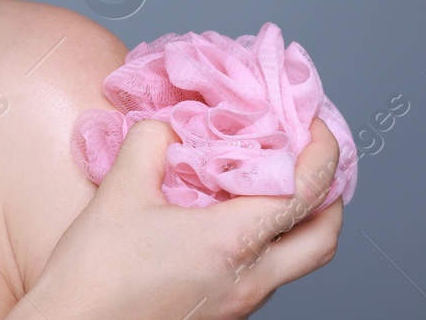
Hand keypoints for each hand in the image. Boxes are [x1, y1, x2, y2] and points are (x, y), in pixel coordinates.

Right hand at [10, 115, 344, 318]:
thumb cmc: (94, 274)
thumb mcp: (120, 190)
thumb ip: (151, 143)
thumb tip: (170, 126)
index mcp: (232, 244)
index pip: (306, 192)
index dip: (322, 151)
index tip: (315, 124)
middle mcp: (248, 281)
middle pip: (323, 240)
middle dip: (331, 196)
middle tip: (312, 160)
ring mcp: (237, 305)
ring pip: (295, 263)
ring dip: (296, 221)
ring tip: (271, 183)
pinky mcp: (220, 315)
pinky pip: (263, 276)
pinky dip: (265, 242)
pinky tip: (230, 220)